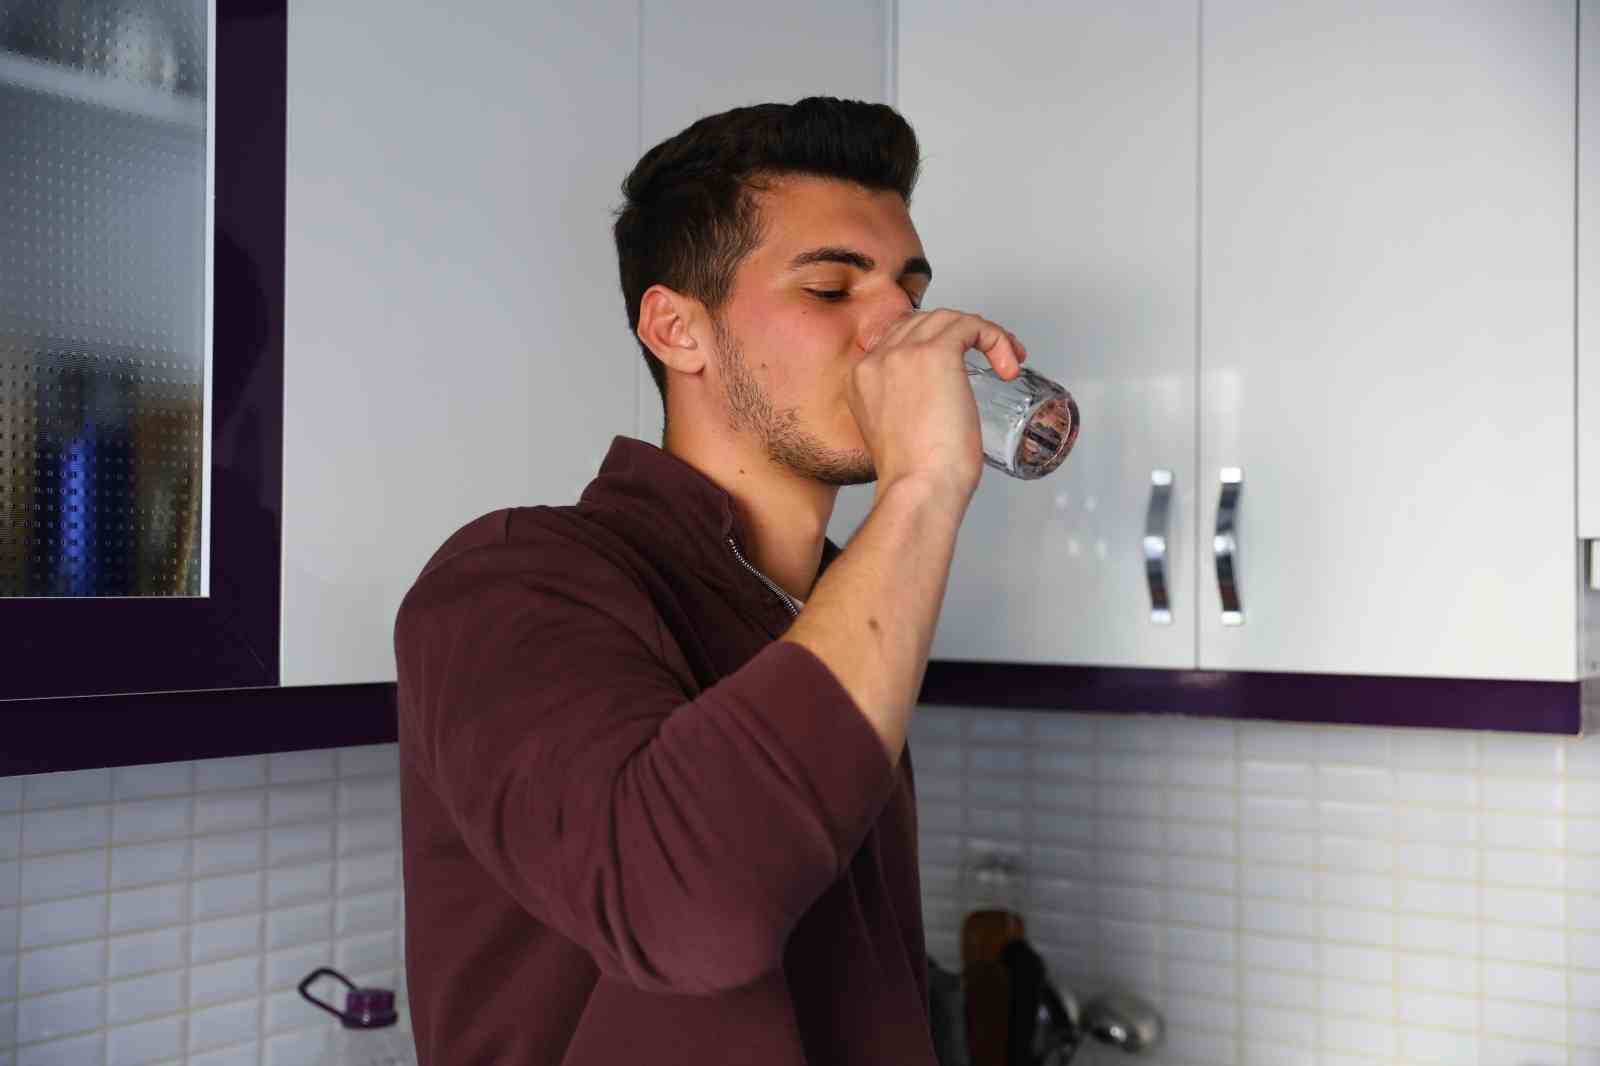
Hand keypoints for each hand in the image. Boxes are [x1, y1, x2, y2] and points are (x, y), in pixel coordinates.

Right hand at [849, 308, 1028, 502]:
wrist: (918, 488)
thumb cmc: (915, 475)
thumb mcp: (898, 433)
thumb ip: (905, 407)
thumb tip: (937, 399)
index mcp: (862, 379)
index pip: (899, 339)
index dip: (934, 344)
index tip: (960, 365)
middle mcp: (877, 360)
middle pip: (923, 323)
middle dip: (962, 335)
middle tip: (994, 359)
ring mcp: (904, 354)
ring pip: (948, 319)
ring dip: (983, 334)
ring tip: (1007, 361)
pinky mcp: (936, 354)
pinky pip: (971, 326)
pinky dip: (995, 337)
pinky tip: (1009, 362)